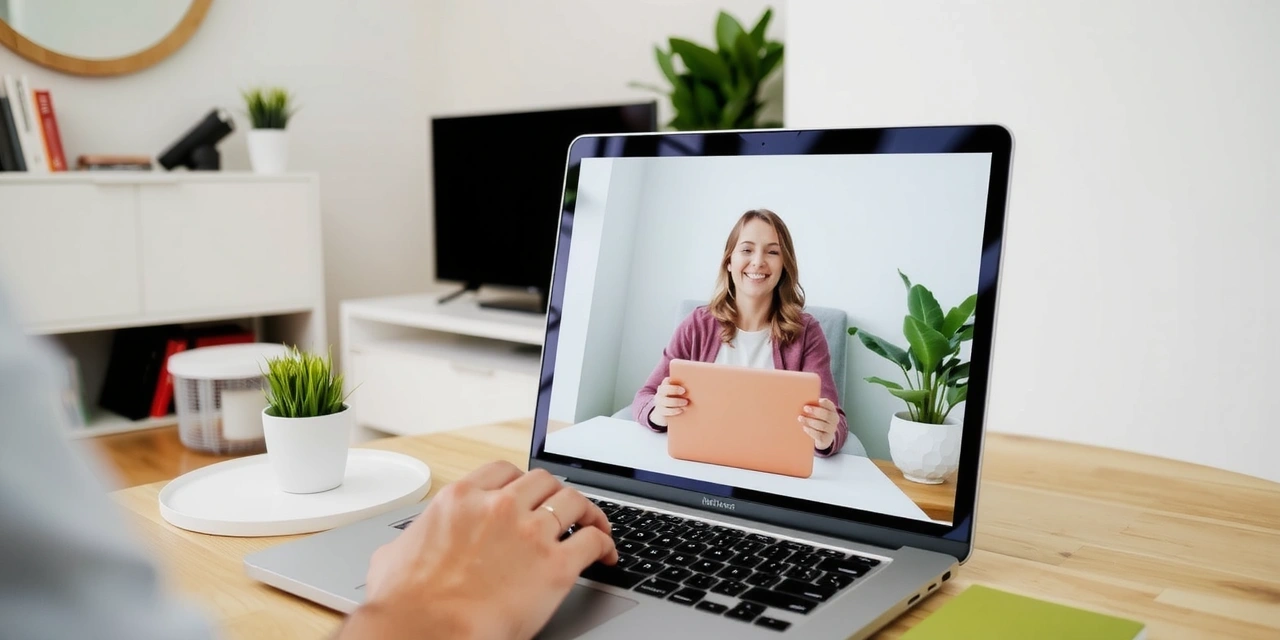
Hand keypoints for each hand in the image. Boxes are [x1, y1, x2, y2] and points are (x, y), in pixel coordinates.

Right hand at [349, 462, 617, 639]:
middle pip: (544, 481)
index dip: (522, 482)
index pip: (505, 471)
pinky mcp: (555, 566)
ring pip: (573, 502)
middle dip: (555, 494)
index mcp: (461, 498)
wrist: (427, 631)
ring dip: (586, 512)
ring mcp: (530, 532)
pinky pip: (593, 541)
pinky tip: (607, 554)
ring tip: (594, 525)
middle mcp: (499, 506)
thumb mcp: (393, 557)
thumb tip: (400, 552)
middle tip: (563, 509)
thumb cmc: (406, 604)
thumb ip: (407, 542)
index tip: (530, 492)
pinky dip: (605, 543)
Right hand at [649, 376, 687, 427]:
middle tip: (684, 391)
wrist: (666, 412)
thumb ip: (684, 387)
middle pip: (665, 389)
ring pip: (665, 401)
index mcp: (665, 385)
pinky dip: (673, 411)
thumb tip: (699, 382)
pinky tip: (681, 410)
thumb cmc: (678, 398)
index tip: (683, 386)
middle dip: (674, 390)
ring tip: (686, 402)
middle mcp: (661, 393)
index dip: (674, 381)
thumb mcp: (680, 392)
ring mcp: (659, 402)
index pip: (666, 381)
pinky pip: (665, 411)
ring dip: (675, 401)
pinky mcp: (661, 411)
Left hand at [799, 397, 838, 450]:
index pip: (830, 405)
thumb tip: (801, 400)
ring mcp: (831, 430)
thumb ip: (812, 406)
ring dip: (810, 421)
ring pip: (822, 425)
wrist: (823, 437)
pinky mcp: (826, 439)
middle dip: (816, 411)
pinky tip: (804, 427)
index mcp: (832, 411)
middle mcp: (834, 420)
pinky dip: (810, 431)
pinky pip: (819, 435)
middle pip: (827, 415)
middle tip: (805, 408)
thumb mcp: (817, 413)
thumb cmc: (817, 420)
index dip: (825, 403)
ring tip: (800, 418)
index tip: (818, 400)